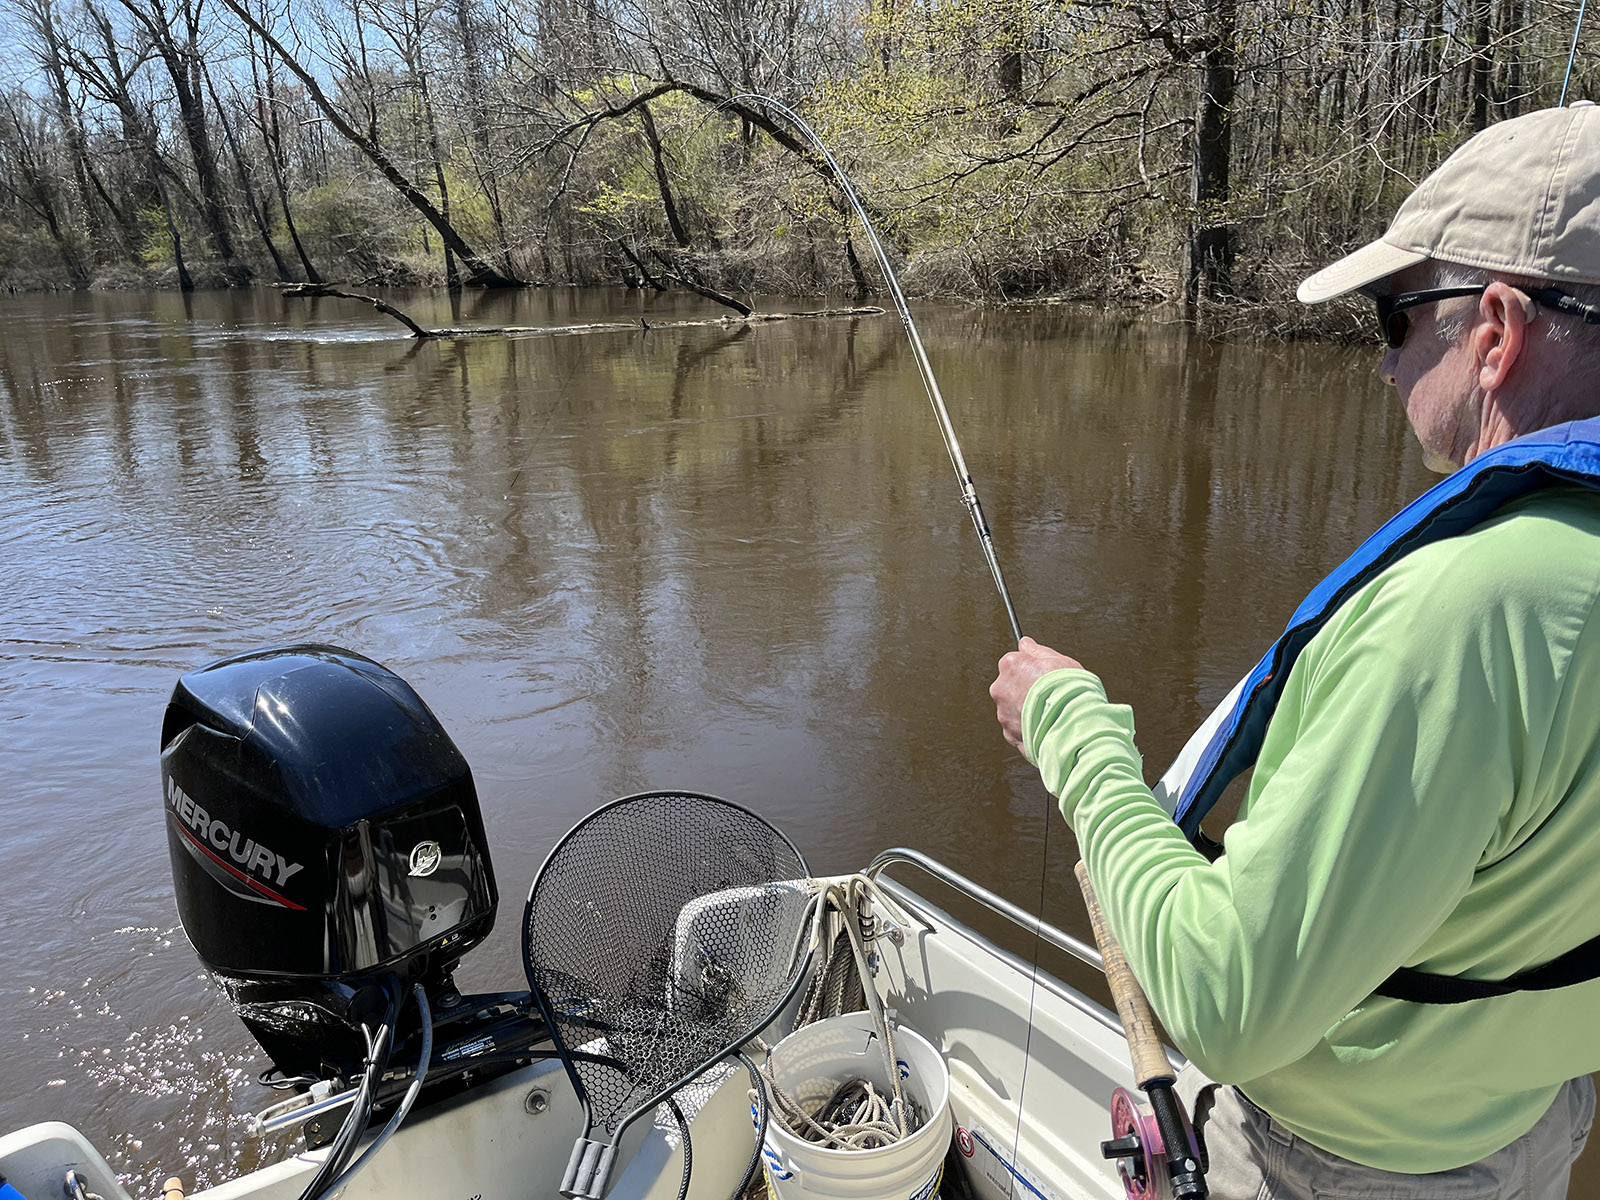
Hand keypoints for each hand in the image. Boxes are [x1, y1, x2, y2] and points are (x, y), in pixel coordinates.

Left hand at [991, 637, 1083, 751]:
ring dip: (1027, 711)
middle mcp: (1001, 689)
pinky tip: (1045, 726)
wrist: (1074, 726)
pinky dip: (1028, 728)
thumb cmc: (1068, 691)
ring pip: (1014, 709)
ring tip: (1049, 713)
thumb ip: (1037, 651)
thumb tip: (1025, 643)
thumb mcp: (1059, 660)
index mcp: (1010, 665)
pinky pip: (1017, 728)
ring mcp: (1003, 713)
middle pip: (1011, 686)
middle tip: (1048, 695)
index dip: (1032, 669)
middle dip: (1026, 690)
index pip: (1014, 662)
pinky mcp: (1009, 734)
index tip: (1044, 675)